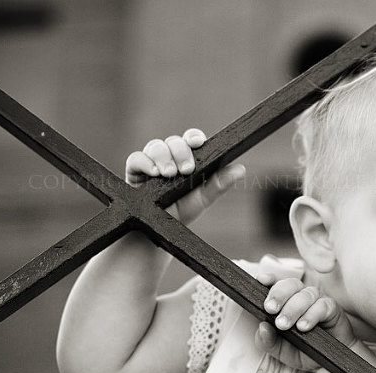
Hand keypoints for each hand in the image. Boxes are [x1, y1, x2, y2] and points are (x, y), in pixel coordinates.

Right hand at [125, 128, 244, 224]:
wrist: (158, 232)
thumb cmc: (182, 212)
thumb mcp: (202, 199)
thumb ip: (219, 184)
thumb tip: (241, 170)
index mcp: (187, 159)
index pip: (190, 141)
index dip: (194, 137)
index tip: (198, 142)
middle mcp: (169, 157)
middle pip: (173, 141)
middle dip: (180, 152)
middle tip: (186, 170)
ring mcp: (151, 162)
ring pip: (155, 146)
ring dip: (163, 157)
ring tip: (168, 173)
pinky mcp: (135, 171)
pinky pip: (136, 158)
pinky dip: (145, 162)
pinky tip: (153, 172)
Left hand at [255, 277, 355, 371]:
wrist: (328, 362)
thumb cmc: (304, 350)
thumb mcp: (280, 350)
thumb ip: (267, 340)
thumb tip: (262, 327)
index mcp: (287, 300)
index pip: (278, 284)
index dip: (270, 279)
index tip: (261, 280)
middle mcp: (302, 297)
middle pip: (291, 284)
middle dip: (278, 295)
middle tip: (270, 309)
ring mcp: (318, 300)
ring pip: (305, 295)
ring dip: (292, 309)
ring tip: (284, 325)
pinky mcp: (332, 308)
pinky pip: (322, 306)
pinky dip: (311, 315)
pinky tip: (303, 327)